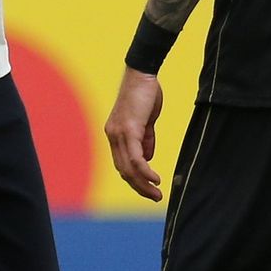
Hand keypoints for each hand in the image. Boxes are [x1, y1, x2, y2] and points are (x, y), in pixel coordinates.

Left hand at [104, 66, 163, 200]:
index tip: (149, 189)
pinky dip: (145, 171)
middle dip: (139, 187)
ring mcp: (119, 133)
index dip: (135, 179)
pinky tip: (155, 179)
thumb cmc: (146, 93)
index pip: (122, 164)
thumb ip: (146, 139)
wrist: (143, 73)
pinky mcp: (129, 129)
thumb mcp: (146, 120)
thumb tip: (148, 158)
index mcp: (116, 134)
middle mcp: (113, 136)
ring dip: (143, 184)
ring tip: (157, 194)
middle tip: (155, 197)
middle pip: (123, 170)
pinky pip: (135, 157)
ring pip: (128, 168)